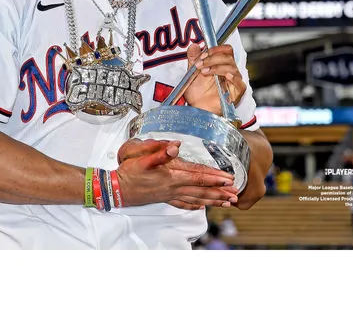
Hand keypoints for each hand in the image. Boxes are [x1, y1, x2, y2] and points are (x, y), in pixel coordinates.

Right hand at [116, 139, 238, 209]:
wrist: (117, 189)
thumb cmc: (130, 172)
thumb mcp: (142, 158)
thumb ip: (160, 152)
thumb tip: (175, 145)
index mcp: (171, 176)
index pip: (198, 177)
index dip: (215, 178)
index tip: (229, 179)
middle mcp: (174, 188)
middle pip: (201, 190)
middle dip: (220, 192)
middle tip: (235, 194)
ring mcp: (170, 195)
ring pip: (196, 199)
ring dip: (212, 200)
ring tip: (226, 202)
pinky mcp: (164, 198)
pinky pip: (184, 203)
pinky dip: (194, 205)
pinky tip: (200, 207)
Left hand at [183, 44, 246, 114]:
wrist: (197, 107)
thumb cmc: (197, 91)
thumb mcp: (192, 72)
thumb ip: (193, 58)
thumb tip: (194, 45)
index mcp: (221, 64)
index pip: (226, 50)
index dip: (216, 49)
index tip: (203, 54)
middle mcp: (230, 71)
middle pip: (228, 57)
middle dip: (213, 58)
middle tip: (200, 64)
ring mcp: (234, 82)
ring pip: (232, 68)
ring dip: (217, 67)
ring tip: (204, 72)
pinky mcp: (237, 93)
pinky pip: (240, 83)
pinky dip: (234, 78)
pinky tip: (226, 76)